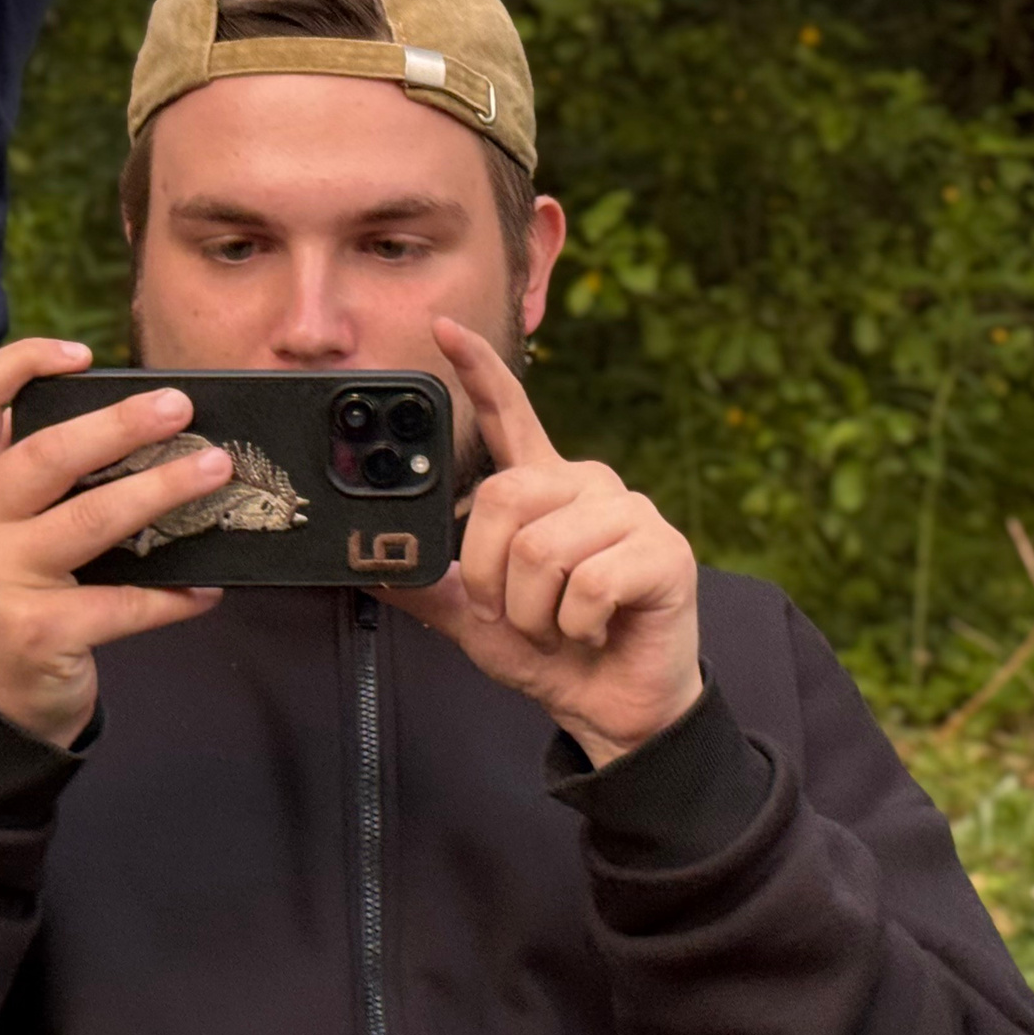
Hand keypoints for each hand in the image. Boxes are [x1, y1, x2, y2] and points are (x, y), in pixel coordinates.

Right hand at [0, 338, 227, 746]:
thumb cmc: (6, 595)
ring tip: (215, 471)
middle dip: (122, 424)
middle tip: (180, 406)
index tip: (83, 355)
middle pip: (48, 453)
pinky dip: (174, 596)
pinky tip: (208, 588)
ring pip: (94, 519)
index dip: (23, 363)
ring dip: (164, 490)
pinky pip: (124, 602)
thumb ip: (29, 477)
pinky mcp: (36, 631)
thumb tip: (135, 426)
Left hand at [382, 316, 701, 765]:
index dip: (478, 370)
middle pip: (504, 499)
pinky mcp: (664, 552)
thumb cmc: (551, 651)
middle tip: (519, 614)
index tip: (443, 329)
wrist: (613, 705)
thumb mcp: (473, 620)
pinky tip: (597, 629)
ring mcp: (630, 513)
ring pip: (542, 549)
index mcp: (543, 488)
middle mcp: (587, 485)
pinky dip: (574, 625)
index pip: (509, 413)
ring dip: (535, 613)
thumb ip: (429, 586)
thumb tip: (368, 565)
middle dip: (493, 577)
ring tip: (562, 625)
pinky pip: (588, 584)